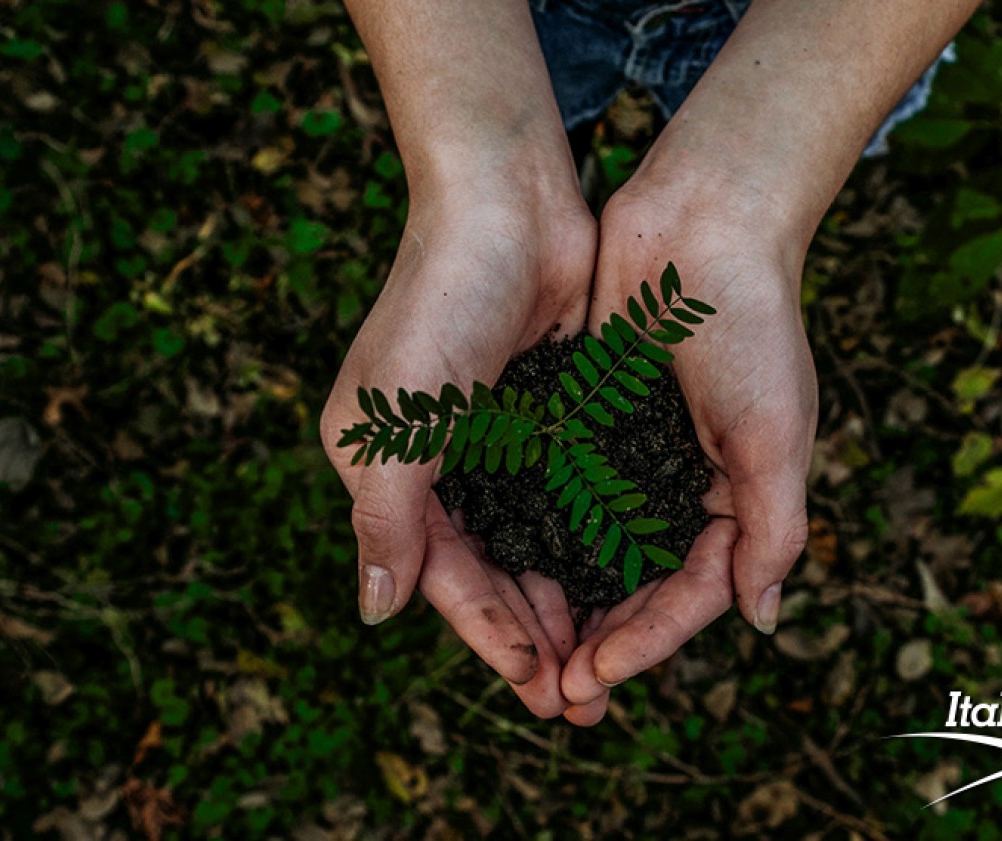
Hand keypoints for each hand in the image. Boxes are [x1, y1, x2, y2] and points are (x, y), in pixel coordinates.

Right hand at [320, 187, 595, 717]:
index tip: (537, 684)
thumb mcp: (397, 420)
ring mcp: (500, 440)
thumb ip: (386, 519)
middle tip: (581, 700)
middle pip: (492, 571)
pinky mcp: (550, 415)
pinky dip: (593, 542)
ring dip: (568, 601)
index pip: (442, 574)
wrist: (508, 202)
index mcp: (390, 469)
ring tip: (607, 660)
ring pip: (536, 543)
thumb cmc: (440, 303)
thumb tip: (375, 613)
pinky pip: (572, 496)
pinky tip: (626, 581)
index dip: (488, 633)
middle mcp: (442, 463)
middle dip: (534, 635)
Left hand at [559, 184, 816, 723]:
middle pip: (638, 585)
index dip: (648, 641)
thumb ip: (773, 529)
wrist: (702, 222)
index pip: (692, 593)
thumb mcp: (775, 433)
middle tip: (555, 695)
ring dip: (564, 603)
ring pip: (592, 549)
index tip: (596, 675)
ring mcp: (631, 454)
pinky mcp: (588, 419)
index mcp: (735, 497)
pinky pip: (560, 492)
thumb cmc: (752, 325)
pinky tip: (504, 569)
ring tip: (526, 655)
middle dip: (601, 641)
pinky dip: (538, 533)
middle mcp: (681, 485)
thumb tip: (761, 622)